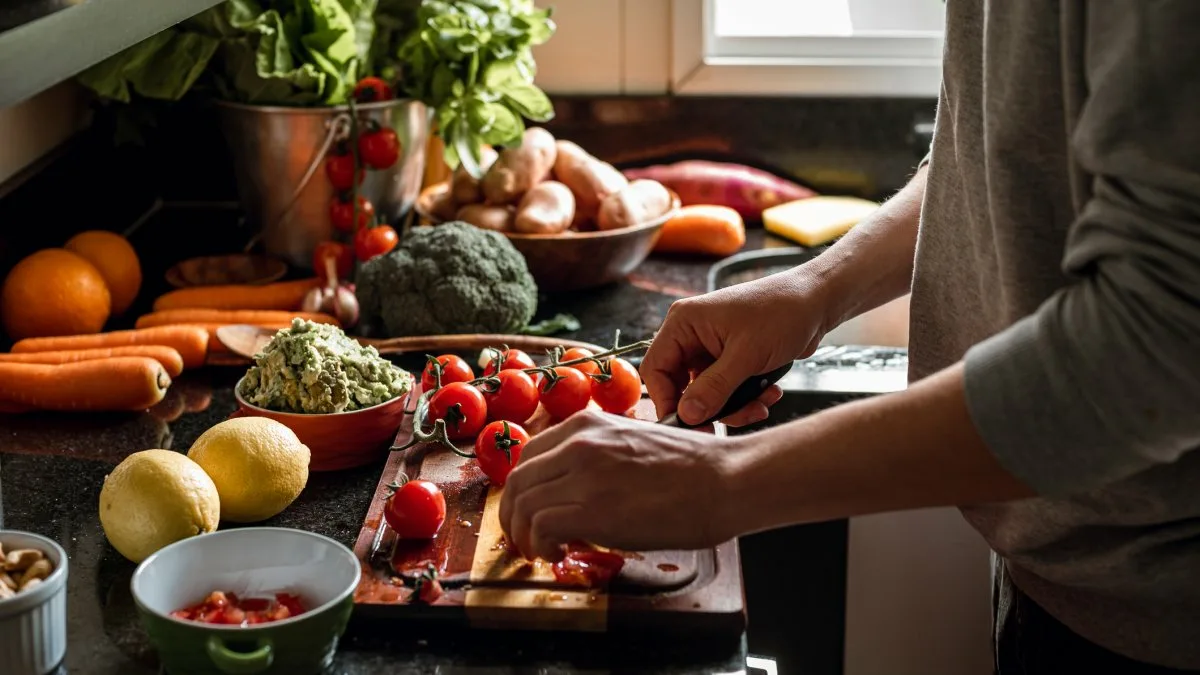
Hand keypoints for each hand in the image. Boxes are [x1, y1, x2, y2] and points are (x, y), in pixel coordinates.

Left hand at [498, 409, 737, 560]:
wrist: (725, 479)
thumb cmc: (693, 466)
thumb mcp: (633, 441)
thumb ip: (599, 455)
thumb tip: (578, 486)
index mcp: (587, 424)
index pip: (529, 456)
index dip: (523, 489)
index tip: (530, 510)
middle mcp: (578, 443)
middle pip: (518, 481)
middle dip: (514, 515)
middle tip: (525, 538)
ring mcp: (583, 475)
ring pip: (522, 505)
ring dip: (524, 535)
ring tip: (542, 551)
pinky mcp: (592, 509)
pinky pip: (540, 527)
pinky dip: (540, 545)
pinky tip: (558, 554)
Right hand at [642, 268, 829, 425]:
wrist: (818, 301)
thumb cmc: (782, 312)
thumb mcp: (747, 355)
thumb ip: (714, 388)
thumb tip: (686, 415)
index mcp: (684, 323)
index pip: (656, 369)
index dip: (667, 400)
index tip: (688, 424)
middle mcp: (692, 335)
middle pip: (681, 385)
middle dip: (709, 407)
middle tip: (729, 422)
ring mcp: (711, 347)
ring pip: (707, 393)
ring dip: (734, 405)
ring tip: (760, 405)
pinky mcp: (730, 358)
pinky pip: (726, 389)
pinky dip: (746, 398)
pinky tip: (769, 393)